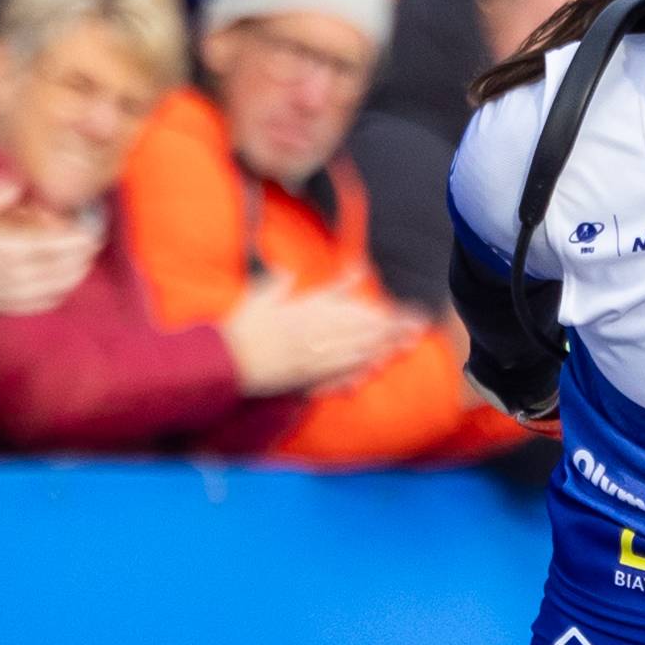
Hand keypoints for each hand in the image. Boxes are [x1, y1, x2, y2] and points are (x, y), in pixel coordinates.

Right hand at [0, 187, 104, 317]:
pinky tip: (62, 287)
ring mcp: (18, 293)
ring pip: (59, 286)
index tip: (90, 234)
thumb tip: (16, 184)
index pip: (54, 244)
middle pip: (63, 267)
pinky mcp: (11, 306)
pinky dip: (59, 293)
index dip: (75, 239)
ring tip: (83, 264)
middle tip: (90, 244)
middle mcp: (20, 273)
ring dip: (75, 274)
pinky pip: (44, 302)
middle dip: (81, 256)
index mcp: (12, 248)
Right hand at [221, 275, 411, 396]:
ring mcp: (315, 351)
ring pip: (358, 344)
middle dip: (393, 323)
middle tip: (418, 323)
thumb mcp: (260, 296)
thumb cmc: (241, 327)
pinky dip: (362, 363)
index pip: (350, 301)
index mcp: (307, 305)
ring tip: (408, 341)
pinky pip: (341, 368)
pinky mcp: (309, 373)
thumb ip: (279, 282)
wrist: (226, 358)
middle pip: (362, 323)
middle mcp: (316, 326)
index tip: (397, 306)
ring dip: (385, 342)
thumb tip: (288, 271)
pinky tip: (378, 363)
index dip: (376, 304)